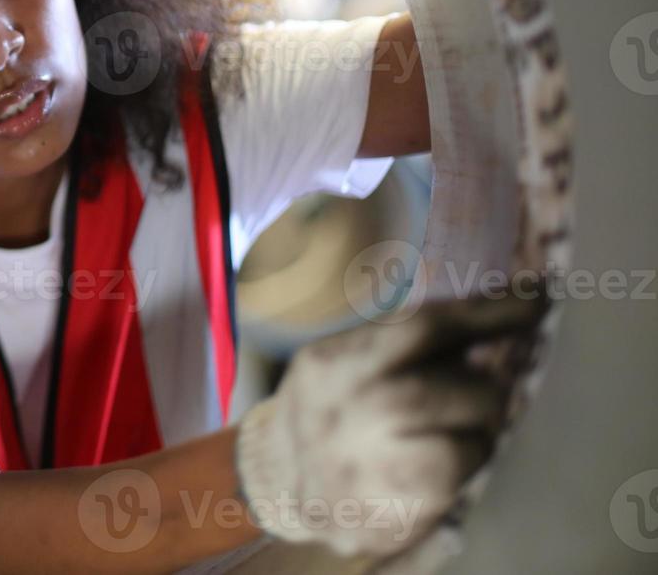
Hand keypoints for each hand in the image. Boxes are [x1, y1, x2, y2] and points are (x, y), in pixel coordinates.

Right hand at [233, 288, 547, 556]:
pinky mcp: (389, 519)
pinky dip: (458, 477)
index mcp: (332, 364)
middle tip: (467, 401)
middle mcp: (345, 414)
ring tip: (437, 440)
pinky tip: (427, 473)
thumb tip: (506, 312)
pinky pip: (460, 489)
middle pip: (467, 391)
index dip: (491, 310)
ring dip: (472, 440)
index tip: (538, 296)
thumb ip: (412, 344)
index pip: (425, 327)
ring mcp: (366, 471)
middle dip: (482, 395)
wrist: (278, 481)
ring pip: (475, 445)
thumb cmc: (329, 408)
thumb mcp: (349, 360)